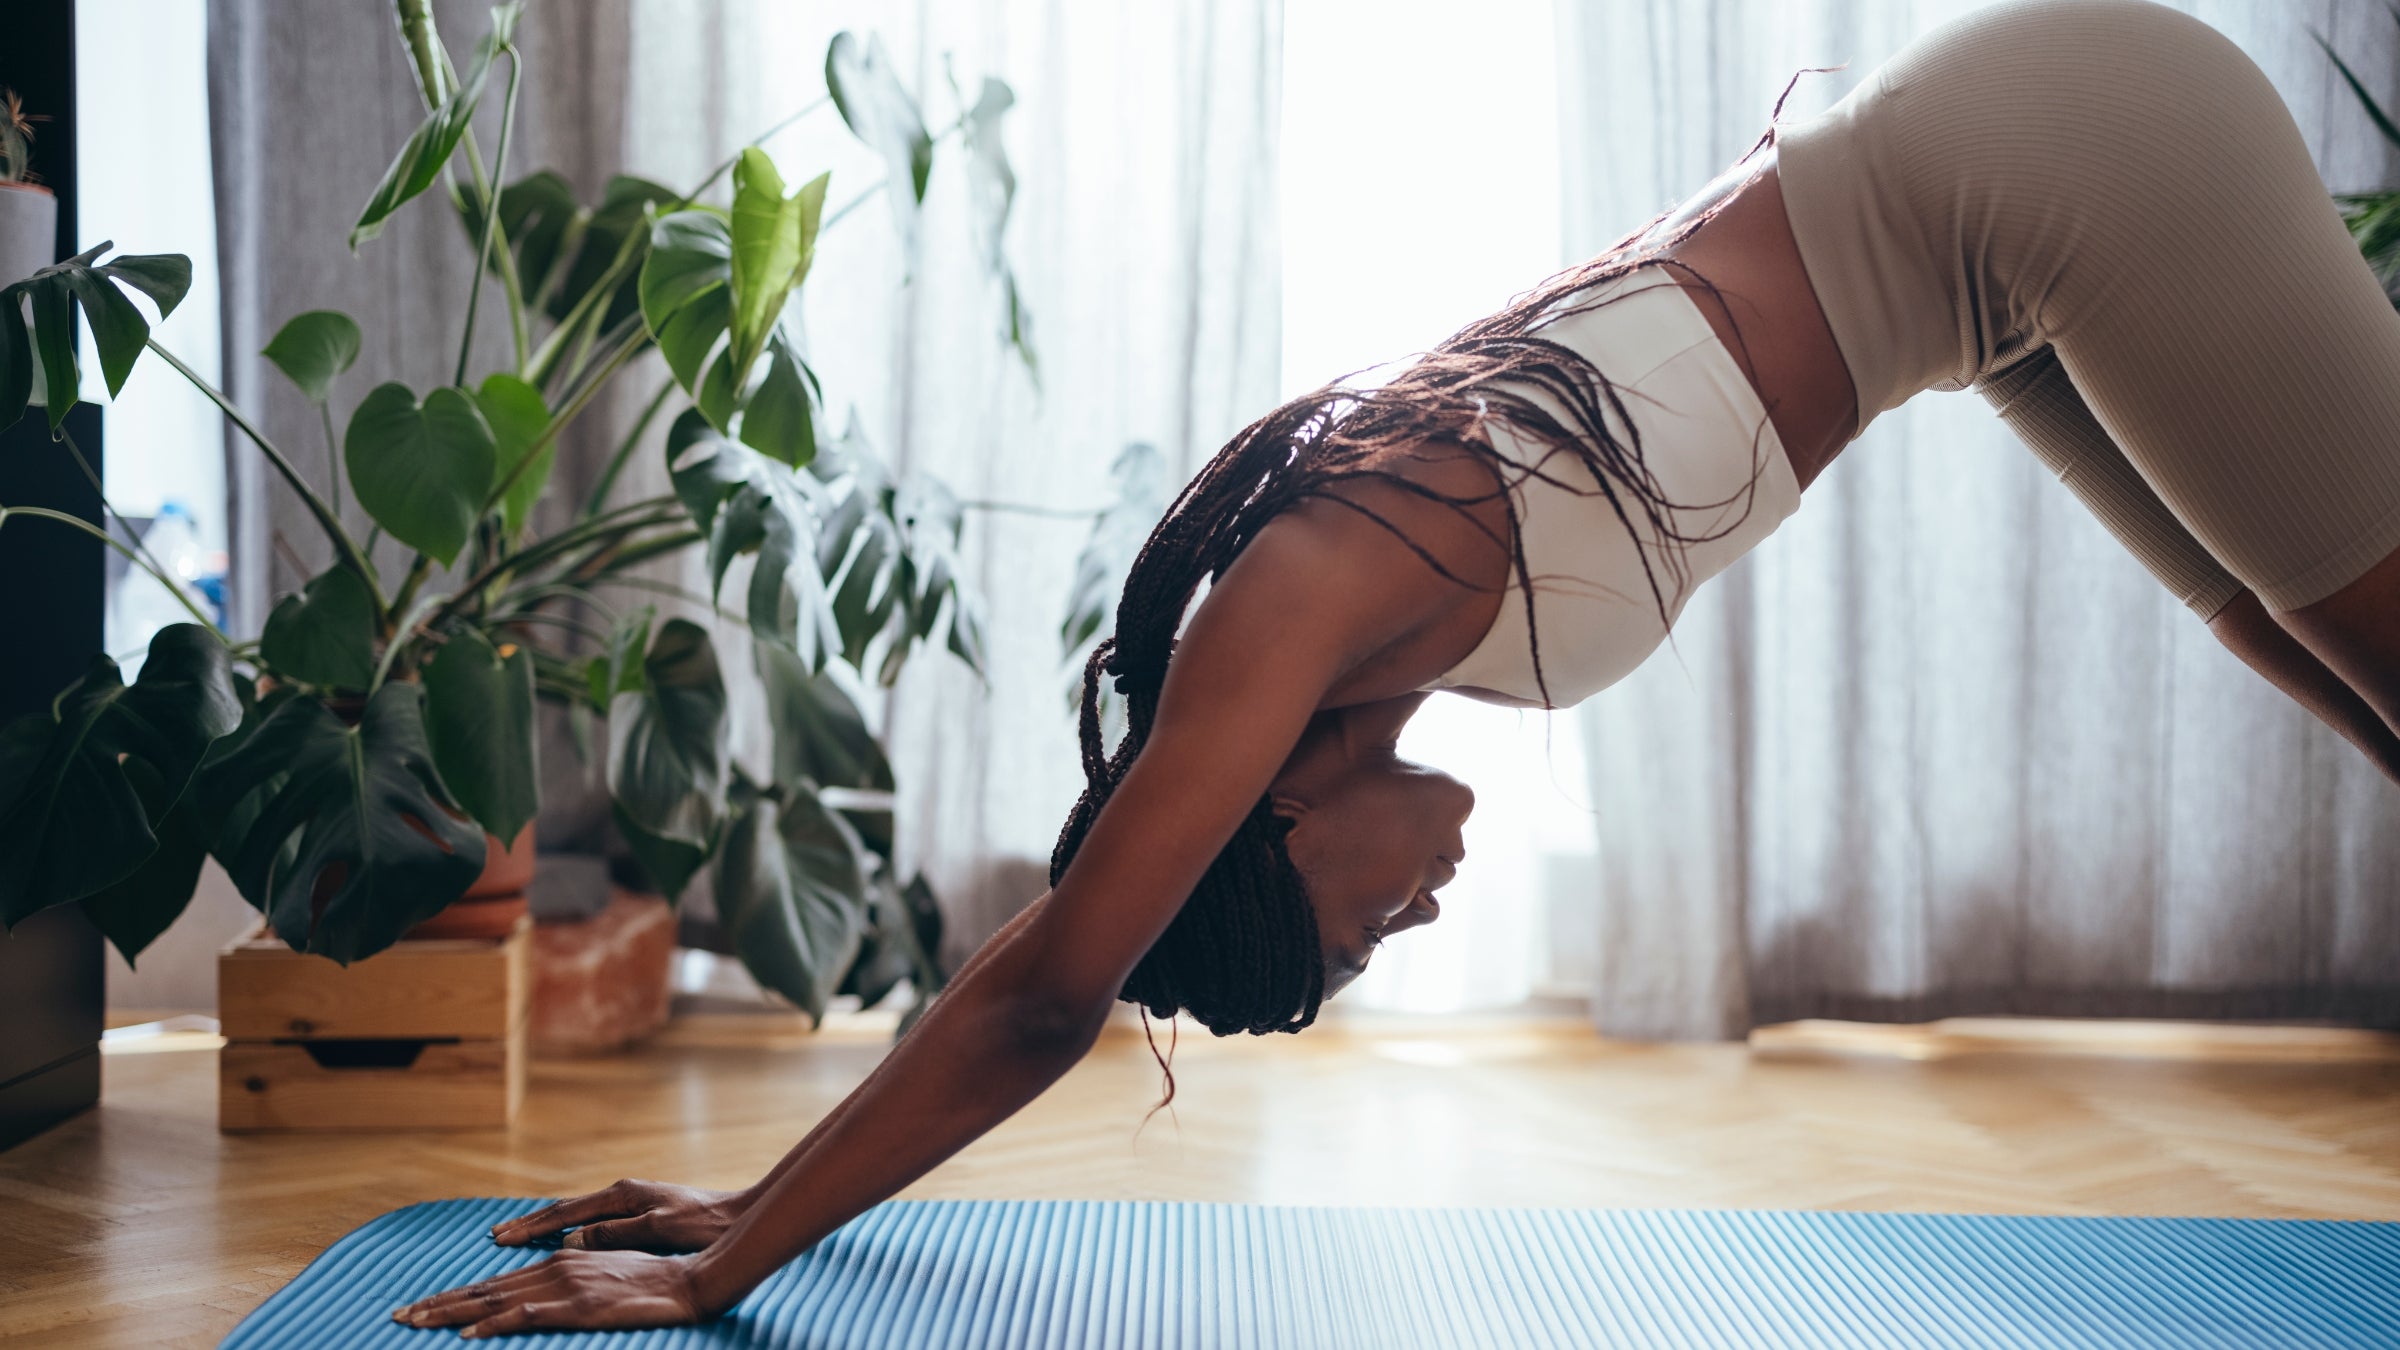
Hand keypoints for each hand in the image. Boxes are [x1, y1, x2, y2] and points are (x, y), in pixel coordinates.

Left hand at [393, 1249, 706, 1336]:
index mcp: (561, 1262)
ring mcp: (565, 1286)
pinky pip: (526, 1314)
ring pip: (495, 1298)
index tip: (423, 1304)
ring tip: (415, 1320)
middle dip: (439, 1303)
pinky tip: (469, 1332)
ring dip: (451, 1310)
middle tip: (398, 1314)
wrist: (688, 1282)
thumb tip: (547, 1294)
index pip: (497, 1282)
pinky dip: (494, 1322)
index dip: (457, 1294)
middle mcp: (555, 1268)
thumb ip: (575, 1282)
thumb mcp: (607, 1277)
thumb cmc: (653, 1282)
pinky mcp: (577, 1305)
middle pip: (485, 1288)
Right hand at [489, 1179, 748, 1253]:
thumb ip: (616, 1233)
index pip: (566, 1212)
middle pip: (565, 1209)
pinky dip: (569, 1227)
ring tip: (516, 1234)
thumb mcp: (659, 1229)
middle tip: (495, 1235)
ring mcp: (630, 1201)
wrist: (736, 1217)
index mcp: (623, 1195)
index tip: (501, 1237)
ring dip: (546, 1225)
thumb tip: (572, 1239)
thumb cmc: (703, 1225)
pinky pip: (593, 1220)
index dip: (532, 1227)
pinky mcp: (640, 1211)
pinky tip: (561, 1236)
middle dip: (529, 1223)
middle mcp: (622, 1193)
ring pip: (577, 1213)